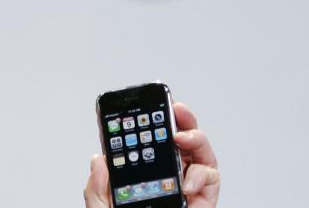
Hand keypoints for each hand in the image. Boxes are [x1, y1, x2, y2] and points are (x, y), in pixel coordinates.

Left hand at [83, 103, 219, 206]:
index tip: (145, 109)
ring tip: (181, 138)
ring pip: (201, 154)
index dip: (149, 124)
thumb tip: (98, 161)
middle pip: (180, 143)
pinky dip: (202, 174)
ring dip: (196, 138)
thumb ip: (96, 191)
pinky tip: (187, 181)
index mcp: (142, 180)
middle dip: (181, 120)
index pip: (148, 145)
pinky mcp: (204, 205)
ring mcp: (188, 192)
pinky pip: (212, 179)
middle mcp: (168, 182)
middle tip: (174, 110)